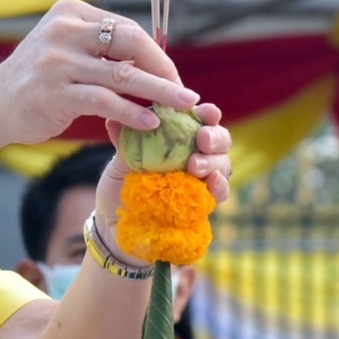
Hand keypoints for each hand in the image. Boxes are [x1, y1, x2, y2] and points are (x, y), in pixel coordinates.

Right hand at [0, 0, 200, 145]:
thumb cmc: (36, 81)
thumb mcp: (65, 50)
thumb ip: (100, 49)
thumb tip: (153, 61)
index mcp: (70, 12)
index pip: (126, 28)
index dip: (155, 53)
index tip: (172, 76)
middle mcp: (64, 31)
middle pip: (130, 42)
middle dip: (163, 67)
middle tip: (184, 90)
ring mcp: (58, 62)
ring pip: (123, 74)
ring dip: (159, 91)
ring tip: (183, 106)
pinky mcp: (55, 93)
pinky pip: (105, 101)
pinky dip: (132, 112)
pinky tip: (150, 123)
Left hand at [91, 103, 232, 256]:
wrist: (115, 228)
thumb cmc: (119, 189)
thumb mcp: (118, 163)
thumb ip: (125, 142)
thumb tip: (114, 119)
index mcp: (177, 139)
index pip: (199, 119)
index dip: (207, 113)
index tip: (203, 110)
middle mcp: (194, 155)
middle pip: (220, 138)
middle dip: (215, 135)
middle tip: (202, 138)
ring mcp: (201, 180)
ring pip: (223, 163)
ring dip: (214, 161)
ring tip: (194, 165)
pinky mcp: (203, 204)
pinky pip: (220, 192)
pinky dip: (220, 185)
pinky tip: (212, 182)